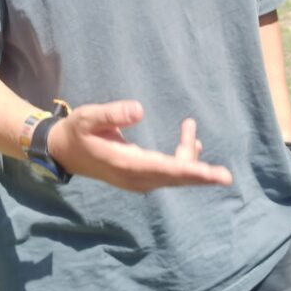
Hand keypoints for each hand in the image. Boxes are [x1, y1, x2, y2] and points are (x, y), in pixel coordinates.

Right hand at [47, 100, 232, 192]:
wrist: (64, 152)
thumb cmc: (76, 132)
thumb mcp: (87, 117)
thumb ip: (112, 114)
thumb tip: (140, 109)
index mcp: (125, 164)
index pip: (165, 169)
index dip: (192, 171)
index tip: (215, 175)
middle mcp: (135, 178)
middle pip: (175, 177)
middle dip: (200, 174)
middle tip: (225, 175)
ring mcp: (137, 180)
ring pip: (173, 175)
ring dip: (188, 156)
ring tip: (189, 126)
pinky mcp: (139, 177)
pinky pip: (168, 173)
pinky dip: (182, 161)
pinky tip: (191, 143)